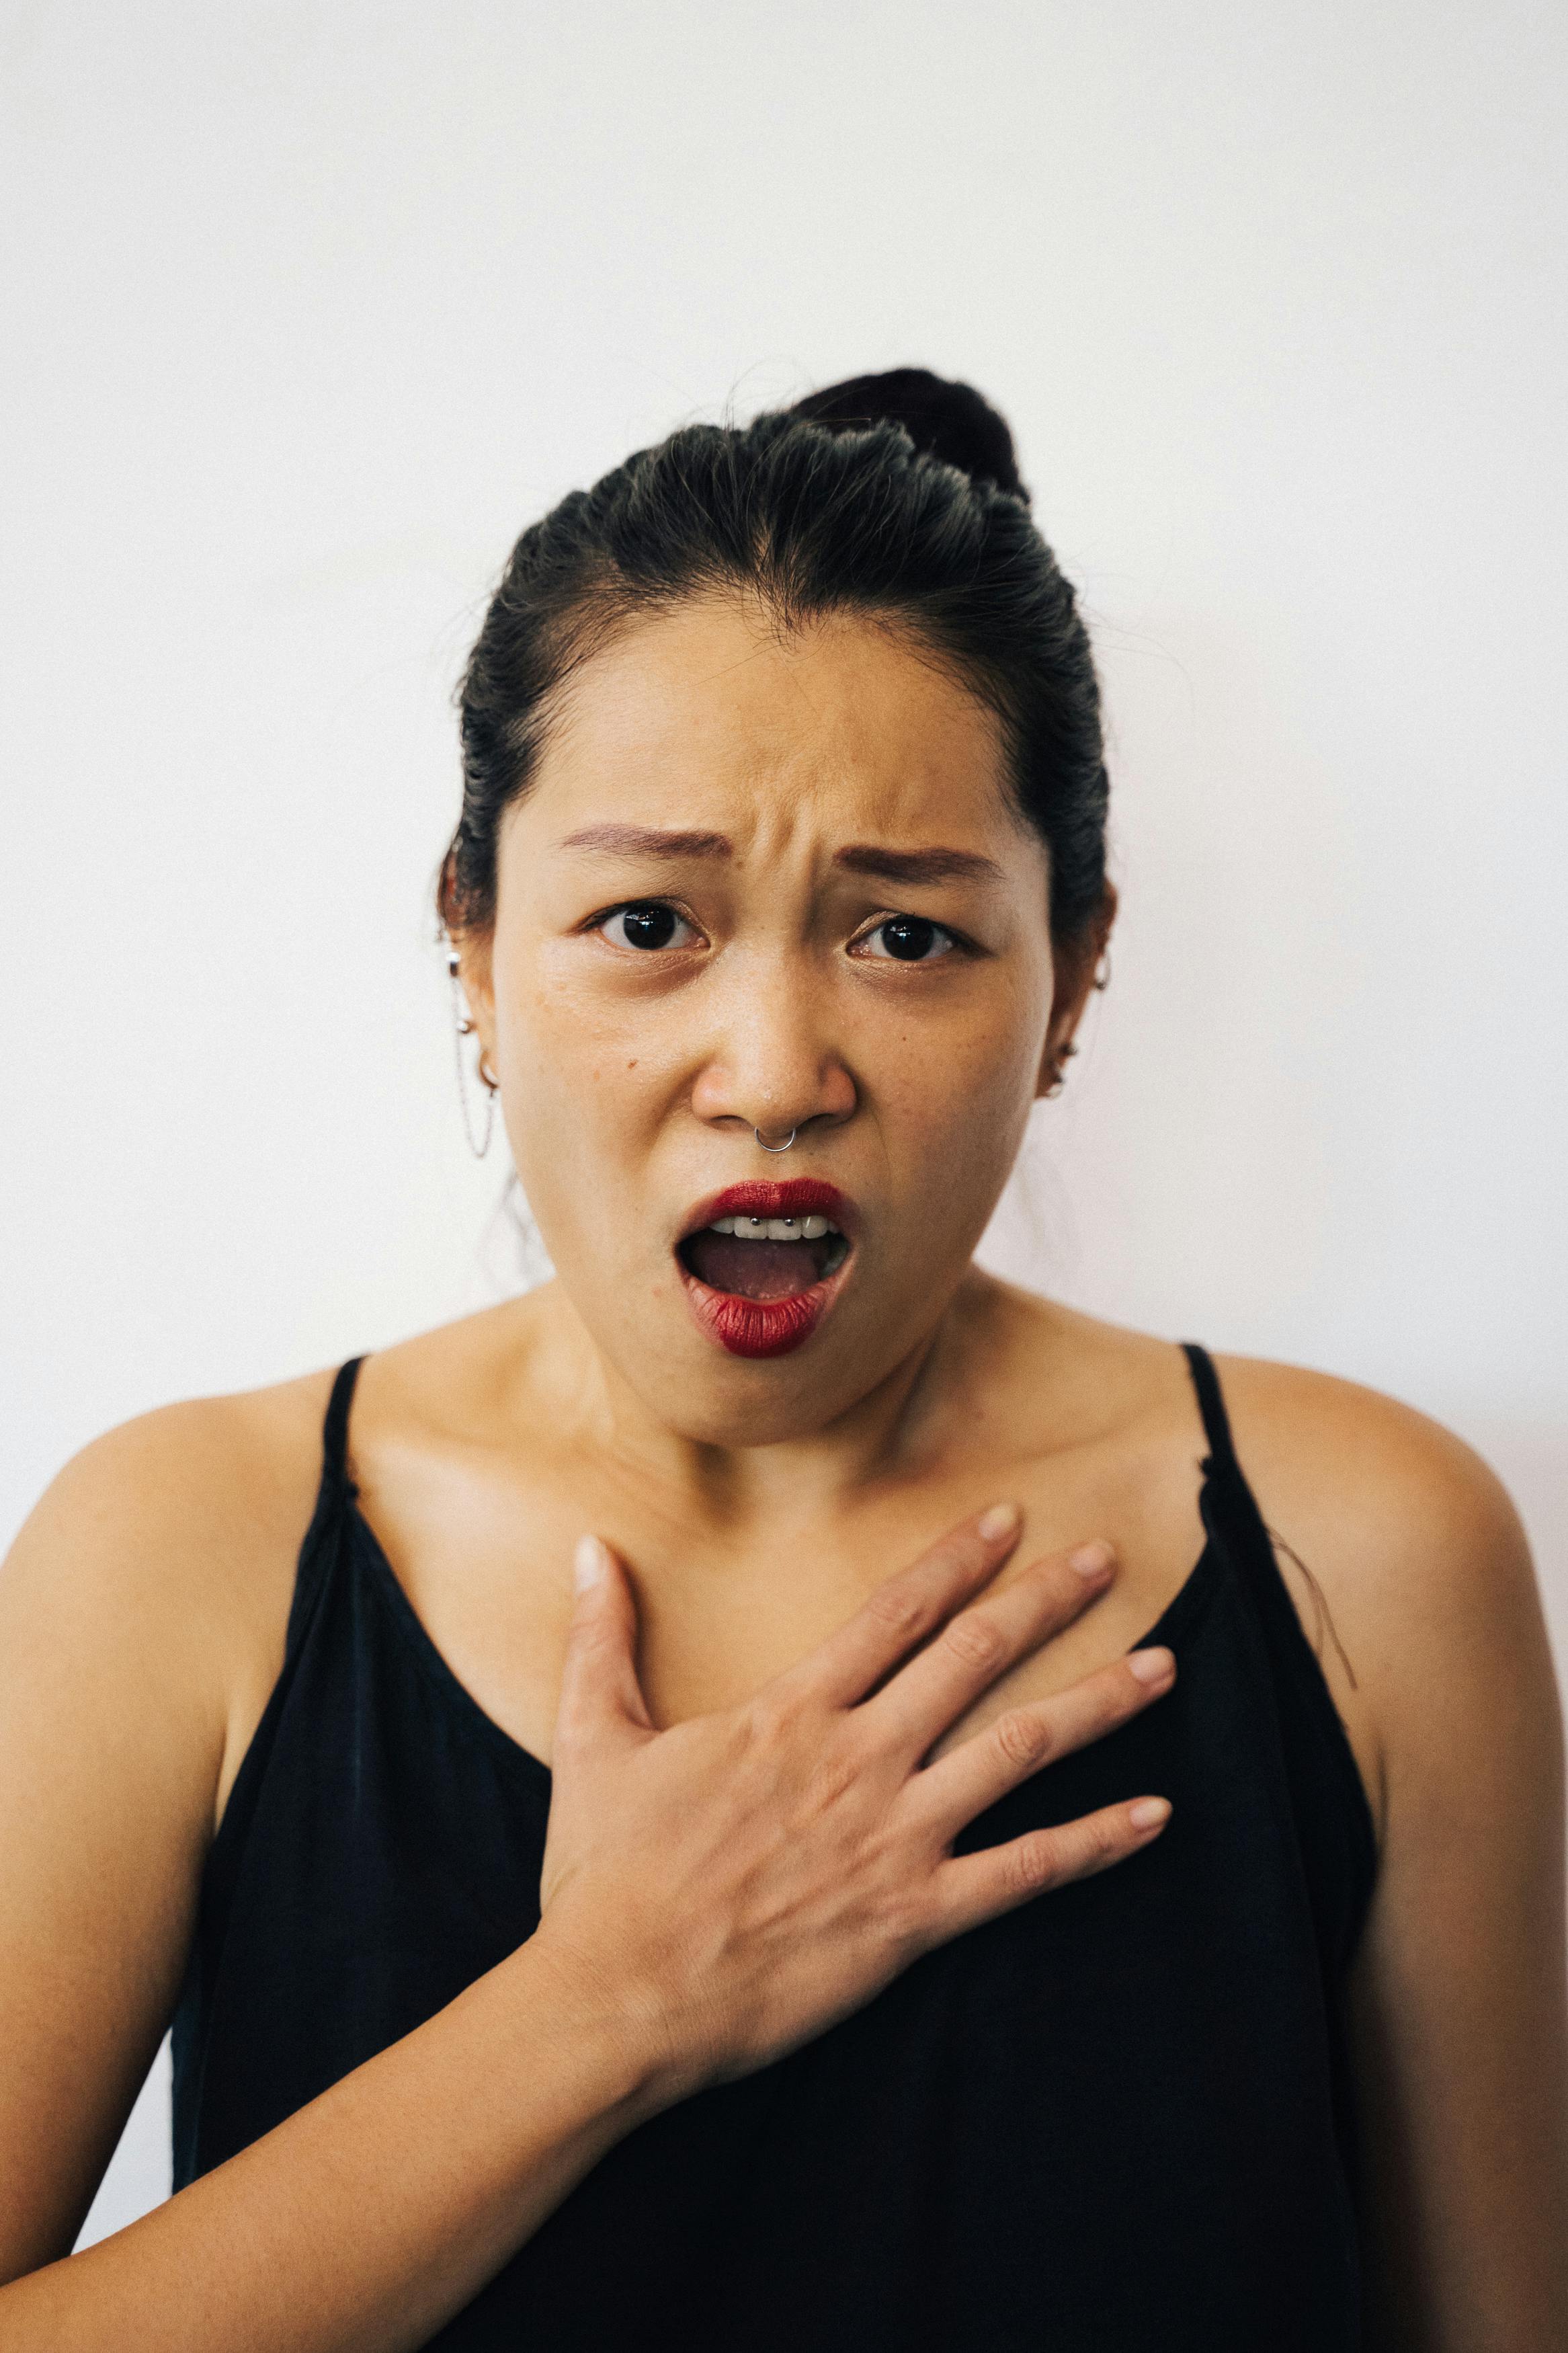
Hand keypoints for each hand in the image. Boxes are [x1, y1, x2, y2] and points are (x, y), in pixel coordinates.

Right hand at [532, 1506, 1174, 2109]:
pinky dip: (1097, 1843)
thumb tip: (590, 1550)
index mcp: (791, 1712)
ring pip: (1020, 1751)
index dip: (959, 1560)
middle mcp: (858, 1759)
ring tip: (1162, 1668)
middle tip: (1108, 1560)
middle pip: (975, 1659)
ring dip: (1098, 1704)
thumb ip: (603, 1638)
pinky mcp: (913, 1916)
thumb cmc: (604, 1873)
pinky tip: (1154, 1816)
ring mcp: (894, 1837)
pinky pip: (1026, 1873)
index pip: (896, 1613)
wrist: (619, 1997)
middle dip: (1048, 1602)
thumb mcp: (594, 1739)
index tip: (1011, 1521)